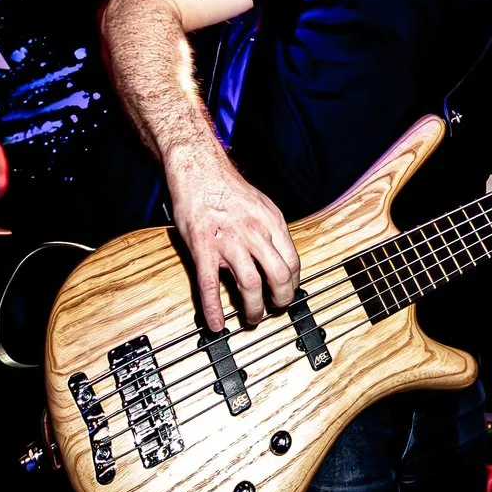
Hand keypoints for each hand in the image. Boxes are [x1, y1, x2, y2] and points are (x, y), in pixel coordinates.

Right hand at [164, 146, 300, 332]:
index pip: (292, 261)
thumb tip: (279, 252)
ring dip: (254, 308)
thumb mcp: (261, 203)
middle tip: (275, 309)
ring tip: (252, 318)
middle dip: (280, 299)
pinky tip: (216, 323)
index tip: (288, 291)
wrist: (198, 168)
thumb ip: (270, 229)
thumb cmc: (226, 186)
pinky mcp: (203, 248)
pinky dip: (213, 308)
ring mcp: (228, 241)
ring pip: (250, 284)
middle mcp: (254, 232)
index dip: (293, 283)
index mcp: (271, 222)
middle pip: (278, 276)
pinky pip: (210, 284)